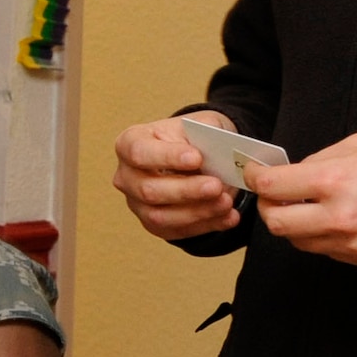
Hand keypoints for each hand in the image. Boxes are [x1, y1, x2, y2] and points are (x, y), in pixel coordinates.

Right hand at [112, 112, 238, 240]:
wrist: (198, 155)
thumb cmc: (193, 137)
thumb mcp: (198, 125)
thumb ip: (203, 136)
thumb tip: (217, 155)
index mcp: (130, 143)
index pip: (140, 152)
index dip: (167, 156)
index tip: (197, 157)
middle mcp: (127, 177)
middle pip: (149, 190)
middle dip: (186, 190)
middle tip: (216, 185)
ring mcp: (137, 204)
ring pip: (161, 217)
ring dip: (197, 212)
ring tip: (226, 202)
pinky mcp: (155, 225)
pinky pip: (178, 231)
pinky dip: (207, 225)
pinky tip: (229, 217)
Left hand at [245, 132, 356, 266]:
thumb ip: (323, 158)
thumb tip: (295, 172)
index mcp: (337, 180)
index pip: (273, 188)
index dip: (257, 178)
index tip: (255, 171)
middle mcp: (340, 218)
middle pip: (277, 224)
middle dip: (270, 206)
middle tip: (276, 192)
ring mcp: (353, 245)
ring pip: (301, 242)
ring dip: (295, 223)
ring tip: (308, 203)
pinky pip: (329, 251)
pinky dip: (323, 235)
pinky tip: (337, 216)